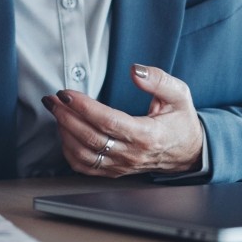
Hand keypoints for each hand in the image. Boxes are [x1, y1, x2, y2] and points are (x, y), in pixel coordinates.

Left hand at [42, 64, 203, 177]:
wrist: (189, 152)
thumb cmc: (181, 121)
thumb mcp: (179, 94)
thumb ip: (158, 80)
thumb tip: (135, 70)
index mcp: (147, 135)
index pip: (108, 122)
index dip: (83, 107)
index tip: (66, 93)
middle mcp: (132, 154)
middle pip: (90, 138)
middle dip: (66, 116)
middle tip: (52, 99)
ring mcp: (122, 165)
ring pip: (84, 154)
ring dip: (64, 132)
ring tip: (56, 111)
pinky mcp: (115, 171)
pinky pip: (86, 167)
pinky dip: (69, 151)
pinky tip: (64, 132)